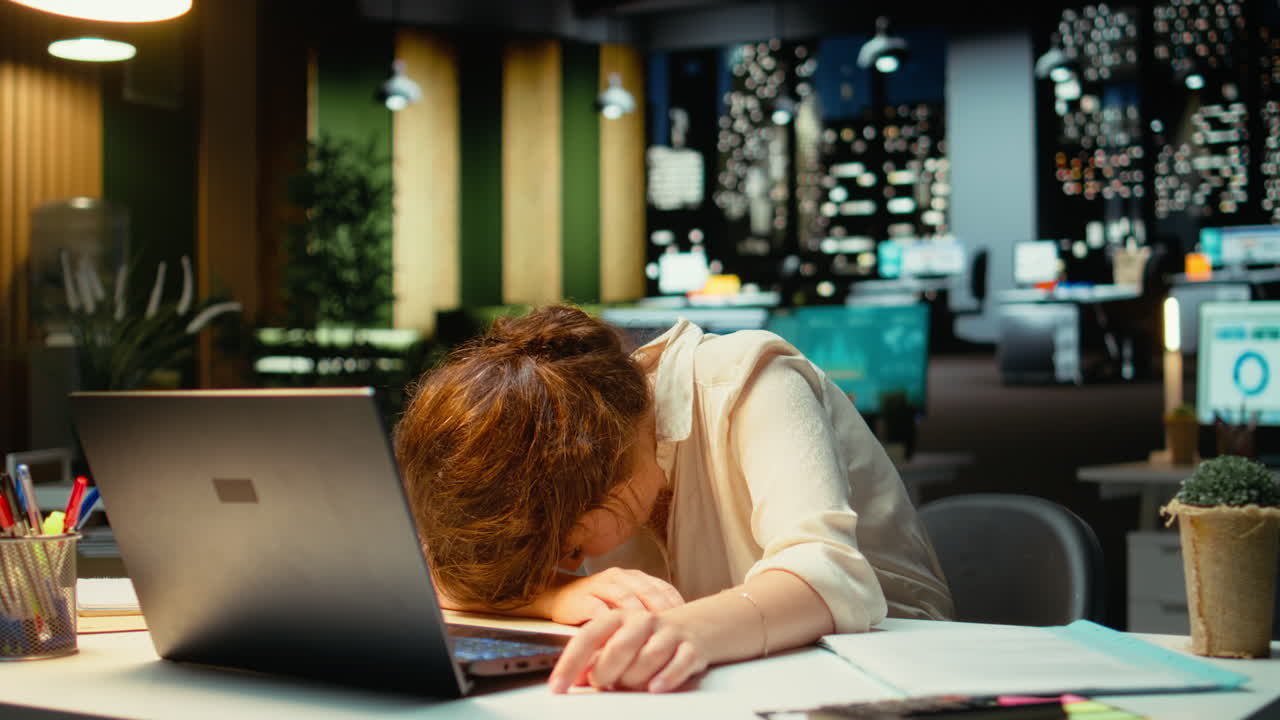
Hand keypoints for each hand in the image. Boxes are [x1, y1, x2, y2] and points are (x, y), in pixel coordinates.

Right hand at [543, 567, 684, 625]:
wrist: (557, 597)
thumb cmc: (596, 604)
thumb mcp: (624, 603)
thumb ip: (645, 609)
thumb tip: (676, 630)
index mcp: (634, 577)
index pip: (661, 587)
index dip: (675, 603)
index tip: (688, 622)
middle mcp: (619, 577)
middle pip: (646, 591)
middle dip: (661, 610)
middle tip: (672, 630)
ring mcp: (599, 585)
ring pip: (624, 598)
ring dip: (637, 617)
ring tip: (649, 635)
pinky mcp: (581, 598)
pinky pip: (597, 609)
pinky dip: (609, 622)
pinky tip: (619, 637)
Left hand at [548, 610, 707, 692]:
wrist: (697, 625)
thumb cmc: (649, 638)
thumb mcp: (619, 642)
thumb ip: (596, 659)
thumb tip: (573, 678)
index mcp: (618, 618)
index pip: (588, 637)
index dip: (570, 663)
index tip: (557, 687)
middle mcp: (642, 622)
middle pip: (619, 646)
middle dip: (605, 672)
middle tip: (602, 684)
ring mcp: (668, 633)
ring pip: (649, 656)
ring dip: (635, 678)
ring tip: (632, 685)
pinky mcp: (691, 647)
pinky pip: (680, 663)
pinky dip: (667, 677)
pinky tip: (656, 687)